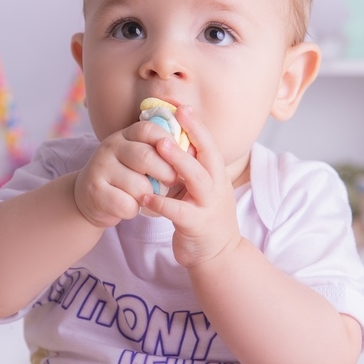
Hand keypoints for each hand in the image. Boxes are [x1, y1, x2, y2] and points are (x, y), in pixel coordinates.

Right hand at [73, 121, 178, 227]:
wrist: (91, 198)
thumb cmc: (127, 177)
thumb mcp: (141, 158)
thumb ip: (162, 151)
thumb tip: (194, 150)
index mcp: (126, 134)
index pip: (150, 130)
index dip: (170, 144)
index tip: (181, 160)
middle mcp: (110, 146)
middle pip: (146, 157)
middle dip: (166, 173)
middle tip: (172, 182)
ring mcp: (100, 168)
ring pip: (138, 185)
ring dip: (149, 196)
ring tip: (146, 197)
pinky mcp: (95, 191)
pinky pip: (126, 204)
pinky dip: (133, 210)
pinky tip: (129, 206)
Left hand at [139, 106, 242, 267]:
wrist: (218, 256)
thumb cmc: (204, 218)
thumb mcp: (202, 190)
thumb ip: (191, 170)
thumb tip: (172, 143)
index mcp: (217, 176)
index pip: (210, 146)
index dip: (198, 126)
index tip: (183, 107)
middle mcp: (217, 188)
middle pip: (208, 156)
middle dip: (192, 135)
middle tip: (175, 116)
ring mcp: (209, 206)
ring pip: (197, 179)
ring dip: (178, 161)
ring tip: (159, 147)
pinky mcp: (197, 226)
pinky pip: (178, 212)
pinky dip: (161, 203)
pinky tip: (145, 197)